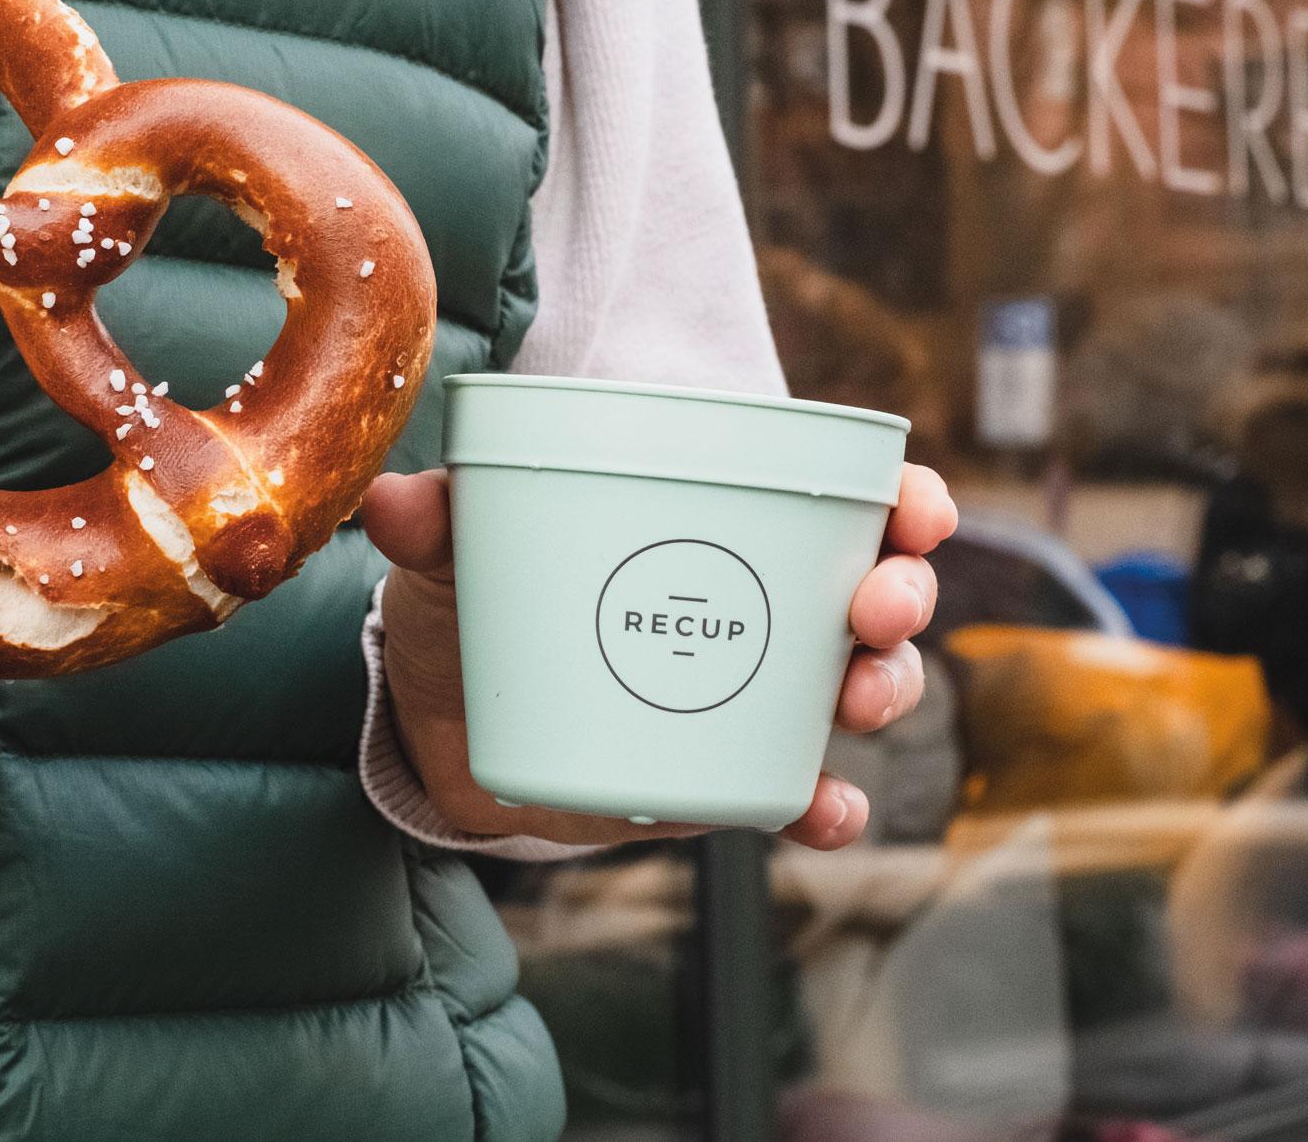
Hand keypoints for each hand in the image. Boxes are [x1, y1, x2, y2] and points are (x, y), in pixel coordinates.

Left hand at [365, 462, 955, 849]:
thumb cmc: (482, 600)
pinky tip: (826, 812)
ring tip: (855, 698)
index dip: (906, 498)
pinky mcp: (727, 772)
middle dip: (903, 594)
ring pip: (860, 685)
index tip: (914, 507)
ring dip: (884, 687)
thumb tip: (394, 504)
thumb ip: (437, 522)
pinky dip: (826, 805)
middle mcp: (764, 602)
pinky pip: (799, 791)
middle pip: (879, 591)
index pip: (852, 495)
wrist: (450, 717)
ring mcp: (755, 692)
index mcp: (726, 521)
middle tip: (877, 605)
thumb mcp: (460, 552)